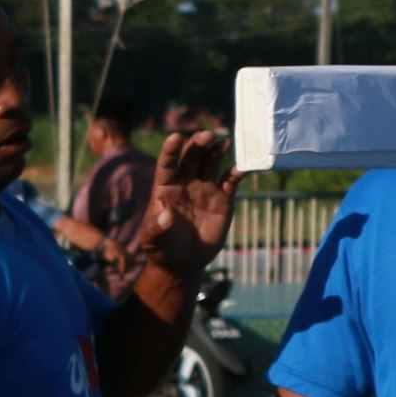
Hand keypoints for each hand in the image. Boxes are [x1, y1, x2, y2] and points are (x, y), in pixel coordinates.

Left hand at [139, 128, 231, 271]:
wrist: (184, 262)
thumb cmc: (163, 249)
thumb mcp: (152, 241)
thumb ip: (156, 228)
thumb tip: (165, 214)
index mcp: (165, 188)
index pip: (167, 164)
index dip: (170, 150)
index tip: (175, 137)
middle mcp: (186, 183)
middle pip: (192, 157)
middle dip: (198, 144)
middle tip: (207, 134)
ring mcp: (205, 189)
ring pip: (211, 162)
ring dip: (217, 150)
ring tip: (224, 141)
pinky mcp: (223, 199)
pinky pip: (231, 181)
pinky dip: (237, 172)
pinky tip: (243, 167)